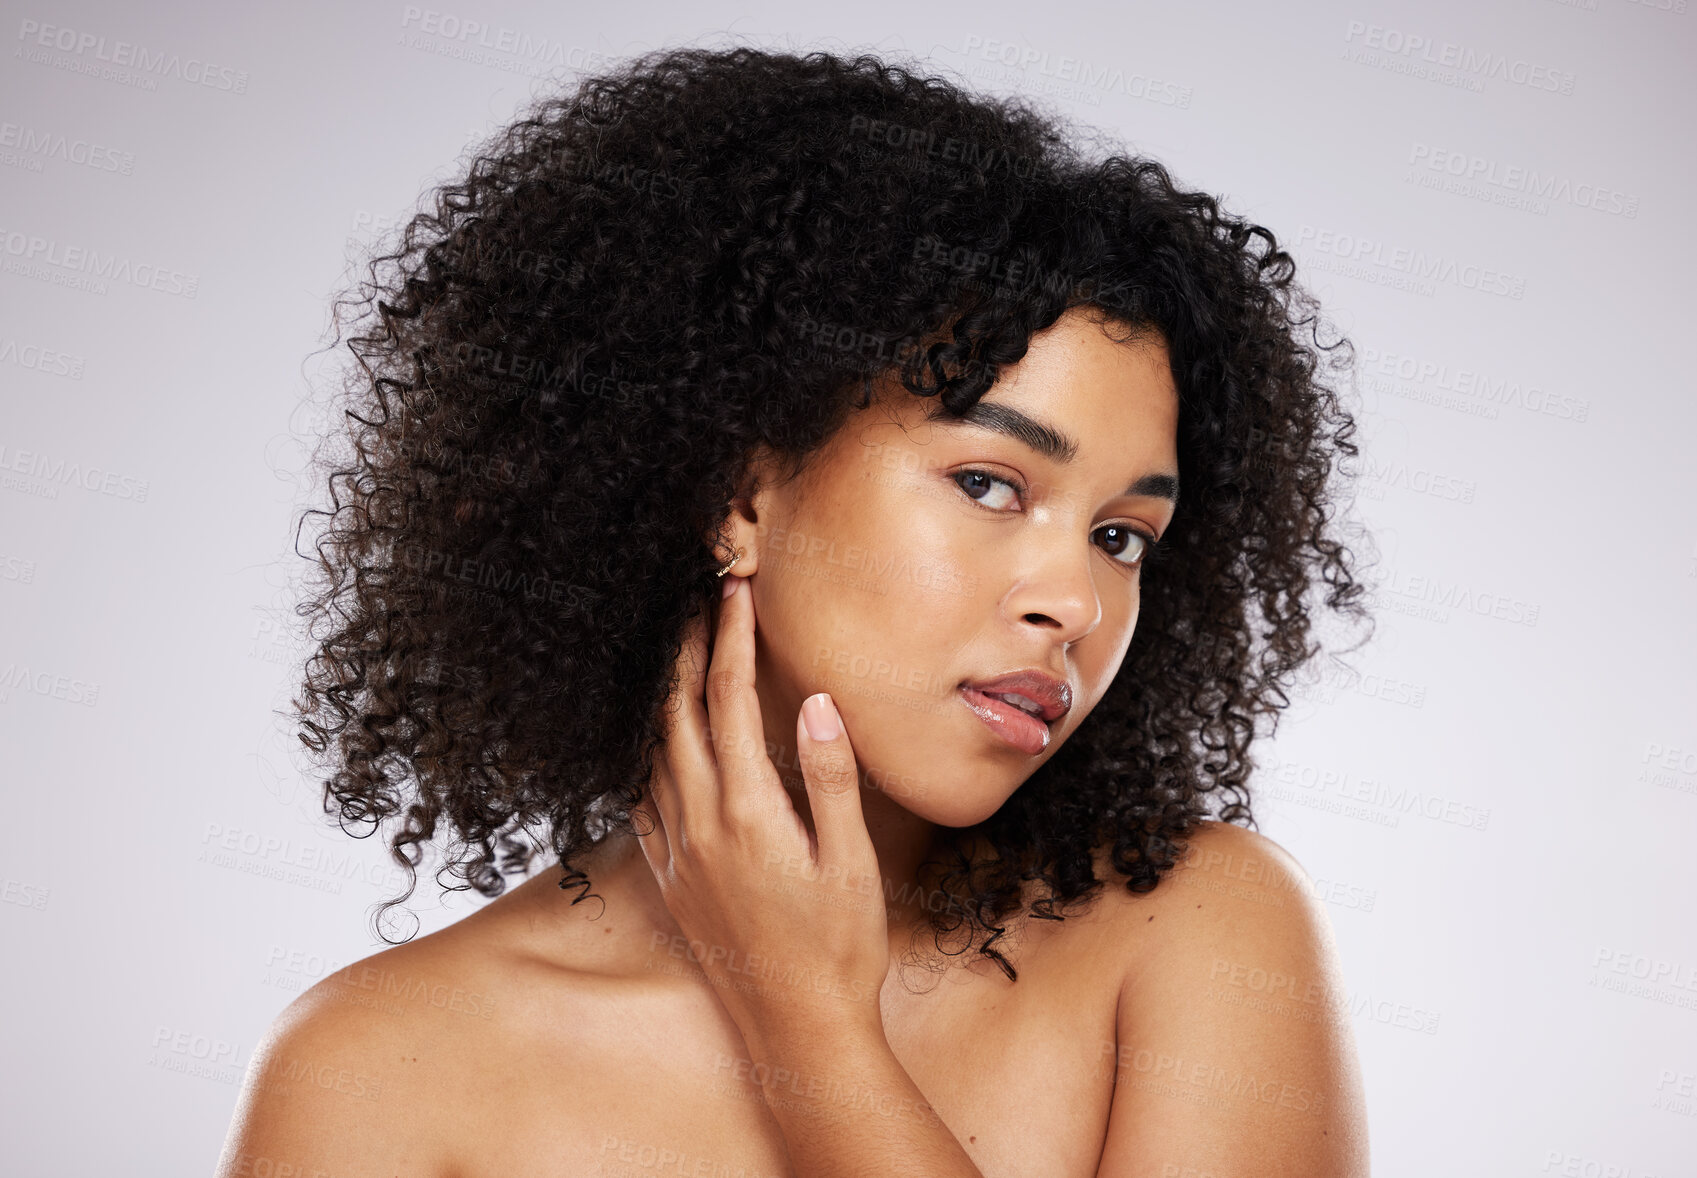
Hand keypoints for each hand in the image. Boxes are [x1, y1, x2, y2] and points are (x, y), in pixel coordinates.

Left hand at [630, 573, 890, 1046]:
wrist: (797, 1031)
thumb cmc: (839, 950)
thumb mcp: (851, 862)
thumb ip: (830, 778)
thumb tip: (815, 703)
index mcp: (747, 814)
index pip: (728, 701)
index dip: (730, 638)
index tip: (735, 591)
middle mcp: (700, 827)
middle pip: (678, 715)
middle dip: (685, 652)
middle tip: (696, 603)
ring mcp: (678, 854)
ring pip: (653, 753)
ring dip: (663, 698)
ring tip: (676, 656)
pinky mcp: (671, 880)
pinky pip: (643, 800)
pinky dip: (647, 755)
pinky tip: (655, 743)